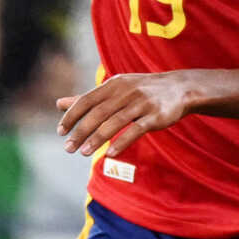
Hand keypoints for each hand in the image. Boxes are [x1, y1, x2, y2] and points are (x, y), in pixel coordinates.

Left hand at [55, 72, 196, 157]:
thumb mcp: (114, 90)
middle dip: (81, 131)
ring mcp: (141, 103)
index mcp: (113, 85)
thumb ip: (87, 99)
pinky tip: (110, 154)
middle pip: (98, 113)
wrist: (179, 89)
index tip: (60, 131)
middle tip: (68, 148)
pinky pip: (136, 130)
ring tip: (84, 153)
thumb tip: (58, 104)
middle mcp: (125, 92)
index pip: (86, 100)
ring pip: (115, 122)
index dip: (72, 116)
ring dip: (97, 138)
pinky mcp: (155, 116)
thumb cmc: (140, 91)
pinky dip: (122, 141)